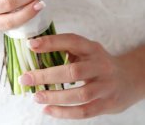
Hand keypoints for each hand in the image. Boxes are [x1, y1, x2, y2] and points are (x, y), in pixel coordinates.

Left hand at [19, 34, 144, 118]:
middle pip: (73, 71)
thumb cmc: (97, 62)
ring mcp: (105, 86)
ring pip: (79, 94)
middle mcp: (100, 65)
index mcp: (92, 48)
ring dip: (54, 97)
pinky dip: (64, 113)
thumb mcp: (87, 50)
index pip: (71, 41)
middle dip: (46, 76)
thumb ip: (67, 50)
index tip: (31, 45)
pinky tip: (48, 110)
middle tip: (26, 78)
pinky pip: (84, 111)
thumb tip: (36, 52)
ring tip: (36, 96)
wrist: (128, 78)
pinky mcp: (107, 104)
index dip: (51, 42)